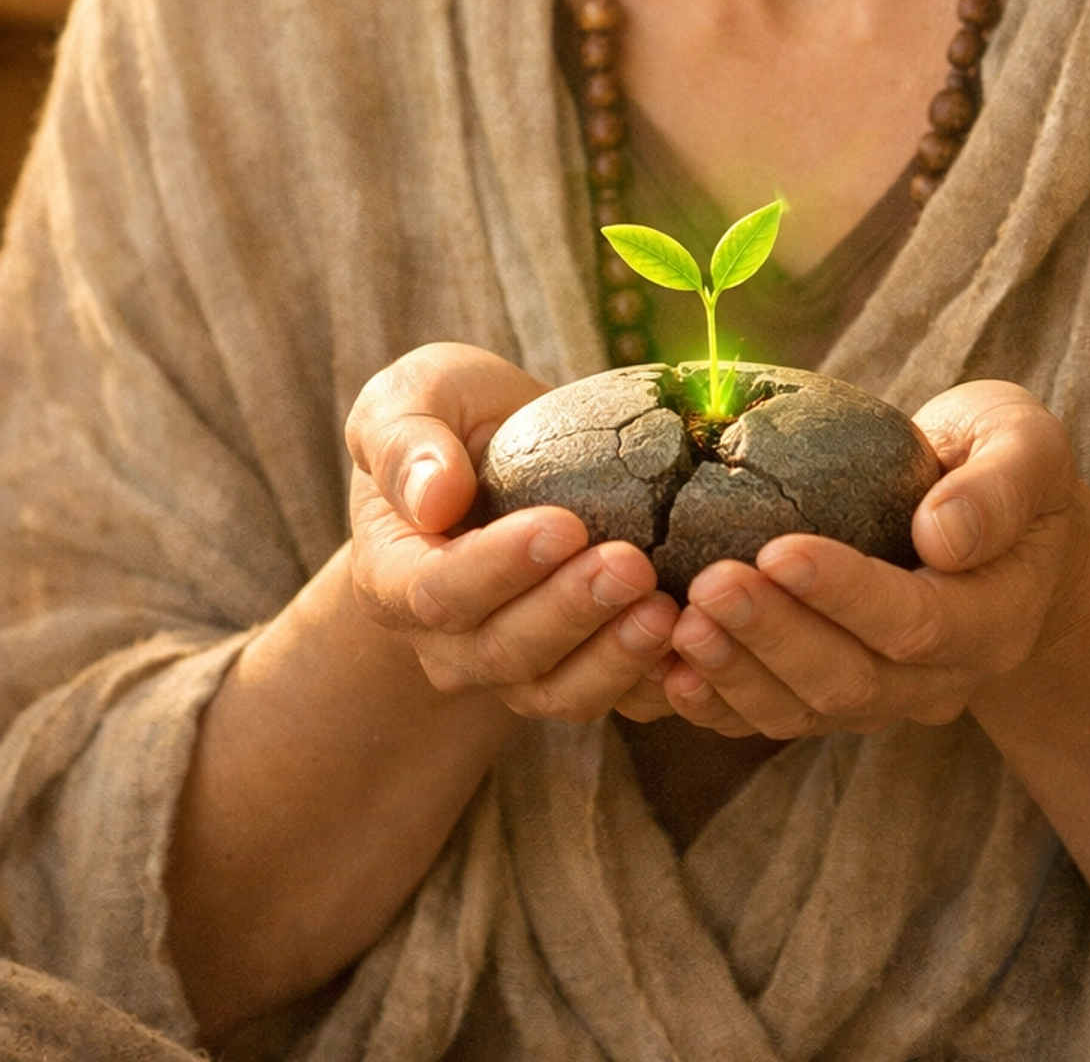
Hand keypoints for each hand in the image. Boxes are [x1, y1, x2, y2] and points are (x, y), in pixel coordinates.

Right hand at [345, 342, 680, 722]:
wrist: (500, 459)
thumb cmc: (453, 419)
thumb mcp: (417, 395)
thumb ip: (407, 440)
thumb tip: (433, 498)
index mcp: (392, 573)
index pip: (437, 590)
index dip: (499, 566)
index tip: (563, 524)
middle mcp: (444, 639)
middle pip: (502, 649)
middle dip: (570, 611)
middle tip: (632, 566)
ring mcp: (509, 667)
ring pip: (554, 689)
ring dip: (613, 656)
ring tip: (666, 611)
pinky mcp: (570, 673)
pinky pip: (608, 700)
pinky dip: (649, 684)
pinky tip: (691, 645)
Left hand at [661, 380, 1085, 738]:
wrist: (997, 525)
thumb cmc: (1003, 462)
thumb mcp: (1026, 444)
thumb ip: (1000, 485)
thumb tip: (943, 534)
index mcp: (995, 616)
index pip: (919, 622)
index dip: (846, 594)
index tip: (776, 549)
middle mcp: (941, 677)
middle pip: (854, 681)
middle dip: (775, 636)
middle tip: (708, 583)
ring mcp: (887, 697)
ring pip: (807, 711)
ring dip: (738, 673)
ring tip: (677, 620)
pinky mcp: (835, 697)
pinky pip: (775, 717)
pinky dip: (720, 702)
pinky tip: (667, 669)